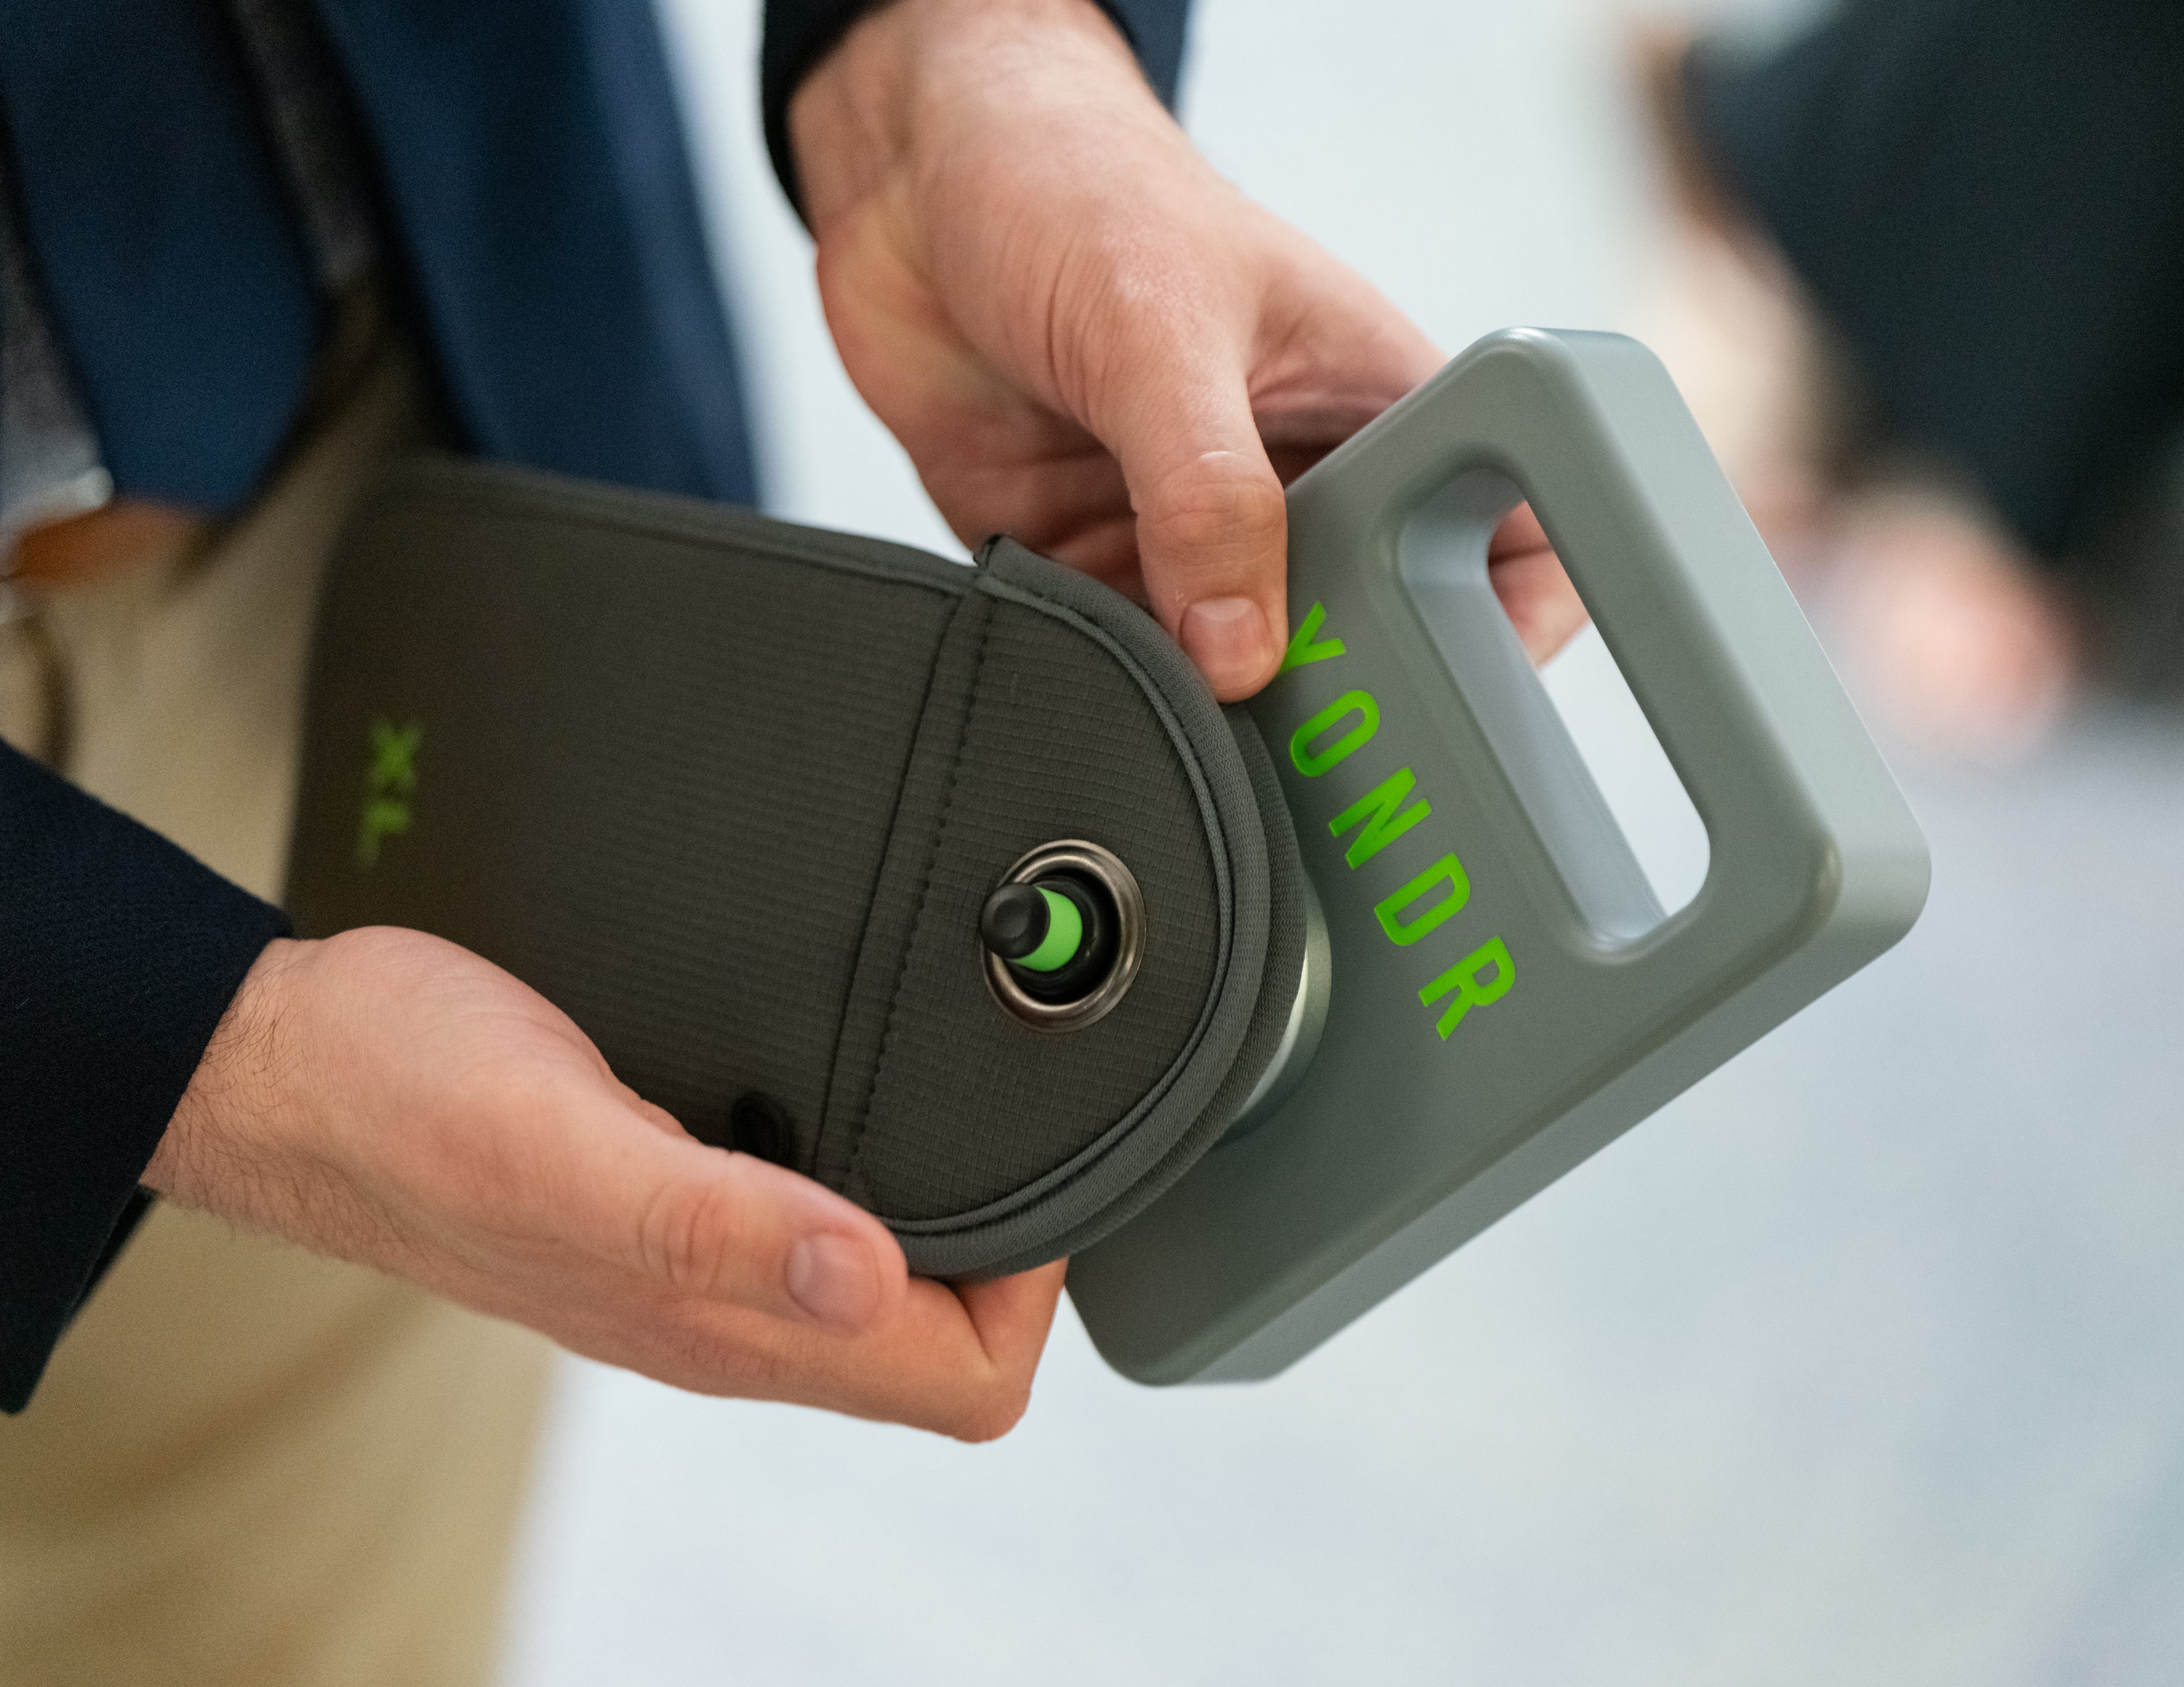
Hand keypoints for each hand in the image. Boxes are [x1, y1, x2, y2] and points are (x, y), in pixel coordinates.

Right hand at [149, 929, 1064, 1439]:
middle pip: (938, 1345)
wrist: (290, 1064)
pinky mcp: (667, 1200)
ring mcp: (694, 1263)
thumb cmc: (397, 1095)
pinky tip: (865, 1089)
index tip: (1052, 1177)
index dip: (1036, 1296)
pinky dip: (869, 1171)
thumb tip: (870, 1273)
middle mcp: (722, 1308)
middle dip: (1022, 1254)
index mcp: (718, 1318)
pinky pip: (808, 1219)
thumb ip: (710, 1220)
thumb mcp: (558, 1143)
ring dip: (953, 1210)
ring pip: (880, 1283)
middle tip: (1042, 1126)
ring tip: (982, 1101)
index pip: (959, 1382)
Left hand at [790, 0, 1587, 698]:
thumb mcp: (1157, 328)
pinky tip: (1092, 671)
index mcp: (1369, 402)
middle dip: (1334, 694)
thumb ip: (1206, 491)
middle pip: (1365, 632)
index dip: (1506, 628)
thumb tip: (1240, 647)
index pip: (1499, 530)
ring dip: (1211, 702)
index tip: (1456, 705)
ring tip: (1183, 716)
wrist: (914, 177)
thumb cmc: (1072, 182)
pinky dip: (1111, 678)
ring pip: (1239, 667)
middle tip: (1292, 737)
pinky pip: (1124, 656)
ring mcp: (1193, 529)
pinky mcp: (1094, 557)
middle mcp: (1295, 479)